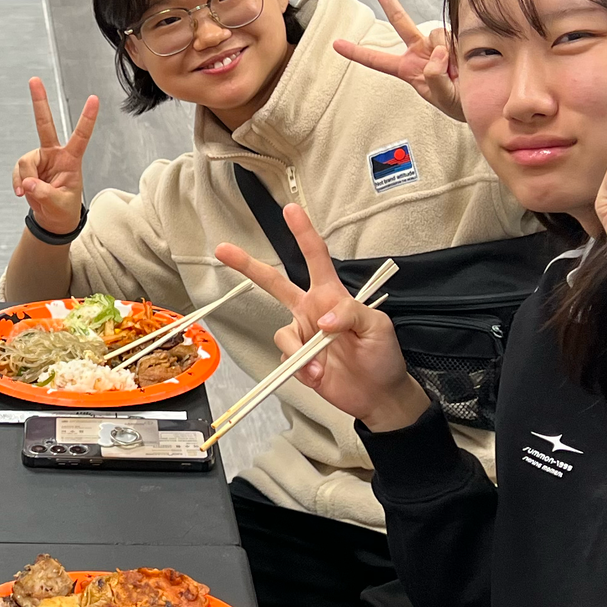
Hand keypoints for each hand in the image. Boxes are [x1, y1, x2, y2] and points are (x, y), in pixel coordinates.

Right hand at [12, 78, 98, 235]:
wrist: (53, 219)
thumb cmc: (64, 209)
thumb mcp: (59, 204)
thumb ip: (45, 193)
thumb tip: (27, 182)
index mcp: (71, 160)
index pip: (81, 136)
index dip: (87, 118)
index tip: (94, 98)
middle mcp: (54, 154)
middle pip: (45, 125)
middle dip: (39, 102)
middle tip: (34, 80)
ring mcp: (39, 159)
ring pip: (25, 161)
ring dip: (25, 178)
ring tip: (30, 193)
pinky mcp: (28, 167)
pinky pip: (18, 172)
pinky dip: (18, 182)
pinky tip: (22, 192)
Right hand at [213, 207, 426, 432]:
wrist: (377, 396)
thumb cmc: (383, 356)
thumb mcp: (377, 326)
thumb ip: (350, 314)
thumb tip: (320, 320)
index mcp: (332, 295)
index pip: (316, 257)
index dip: (303, 233)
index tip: (290, 210)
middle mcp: (311, 310)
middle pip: (274, 283)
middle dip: (248, 266)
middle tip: (223, 250)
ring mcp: (302, 335)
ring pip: (282, 332)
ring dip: (299, 350)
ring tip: (319, 367)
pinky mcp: (296, 360)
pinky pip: (286, 357)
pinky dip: (301, 368)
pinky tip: (317, 376)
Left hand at [332, 0, 460, 119]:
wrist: (485, 100)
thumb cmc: (459, 105)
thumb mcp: (443, 99)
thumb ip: (435, 78)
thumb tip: (437, 51)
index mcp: (409, 69)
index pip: (378, 60)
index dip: (358, 52)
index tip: (336, 43)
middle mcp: (420, 51)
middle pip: (401, 22)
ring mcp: (439, 43)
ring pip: (435, 32)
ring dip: (447, 50)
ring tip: (459, 71)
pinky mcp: (457, 38)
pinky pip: (456, 33)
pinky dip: (461, 46)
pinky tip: (468, 59)